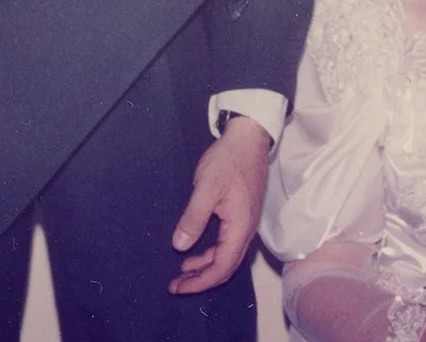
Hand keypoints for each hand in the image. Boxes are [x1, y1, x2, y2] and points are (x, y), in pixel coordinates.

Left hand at [169, 115, 271, 293]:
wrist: (249, 137)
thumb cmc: (228, 160)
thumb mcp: (206, 187)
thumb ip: (193, 218)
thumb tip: (179, 246)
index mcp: (240, 226)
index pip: (222, 267)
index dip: (200, 281)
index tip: (178, 287)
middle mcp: (247, 230)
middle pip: (226, 266)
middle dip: (201, 279)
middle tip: (176, 285)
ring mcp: (246, 222)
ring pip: (228, 256)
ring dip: (205, 266)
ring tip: (182, 270)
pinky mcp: (242, 214)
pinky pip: (228, 243)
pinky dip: (211, 252)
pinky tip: (196, 248)